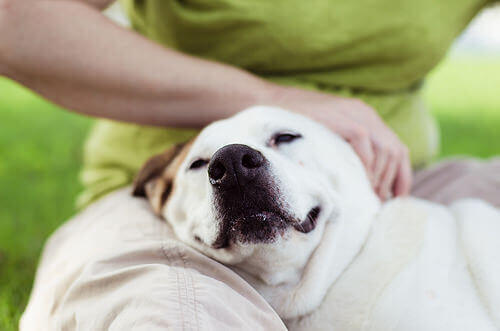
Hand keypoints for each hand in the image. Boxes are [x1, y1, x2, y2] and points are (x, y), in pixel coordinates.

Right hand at [270, 86, 411, 199]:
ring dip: (378, 176)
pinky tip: (357, 179)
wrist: (269, 103)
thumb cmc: (294, 127)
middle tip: (376, 202)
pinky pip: (363, 140)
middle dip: (389, 181)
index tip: (397, 199)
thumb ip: (346, 152)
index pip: (397, 148)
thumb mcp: (328, 139)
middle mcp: (364, 114)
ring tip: (367, 196)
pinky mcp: (340, 116)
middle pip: (394, 150)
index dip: (401, 176)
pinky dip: (364, 162)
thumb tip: (360, 186)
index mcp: (365, 118)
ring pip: (384, 147)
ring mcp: (353, 113)